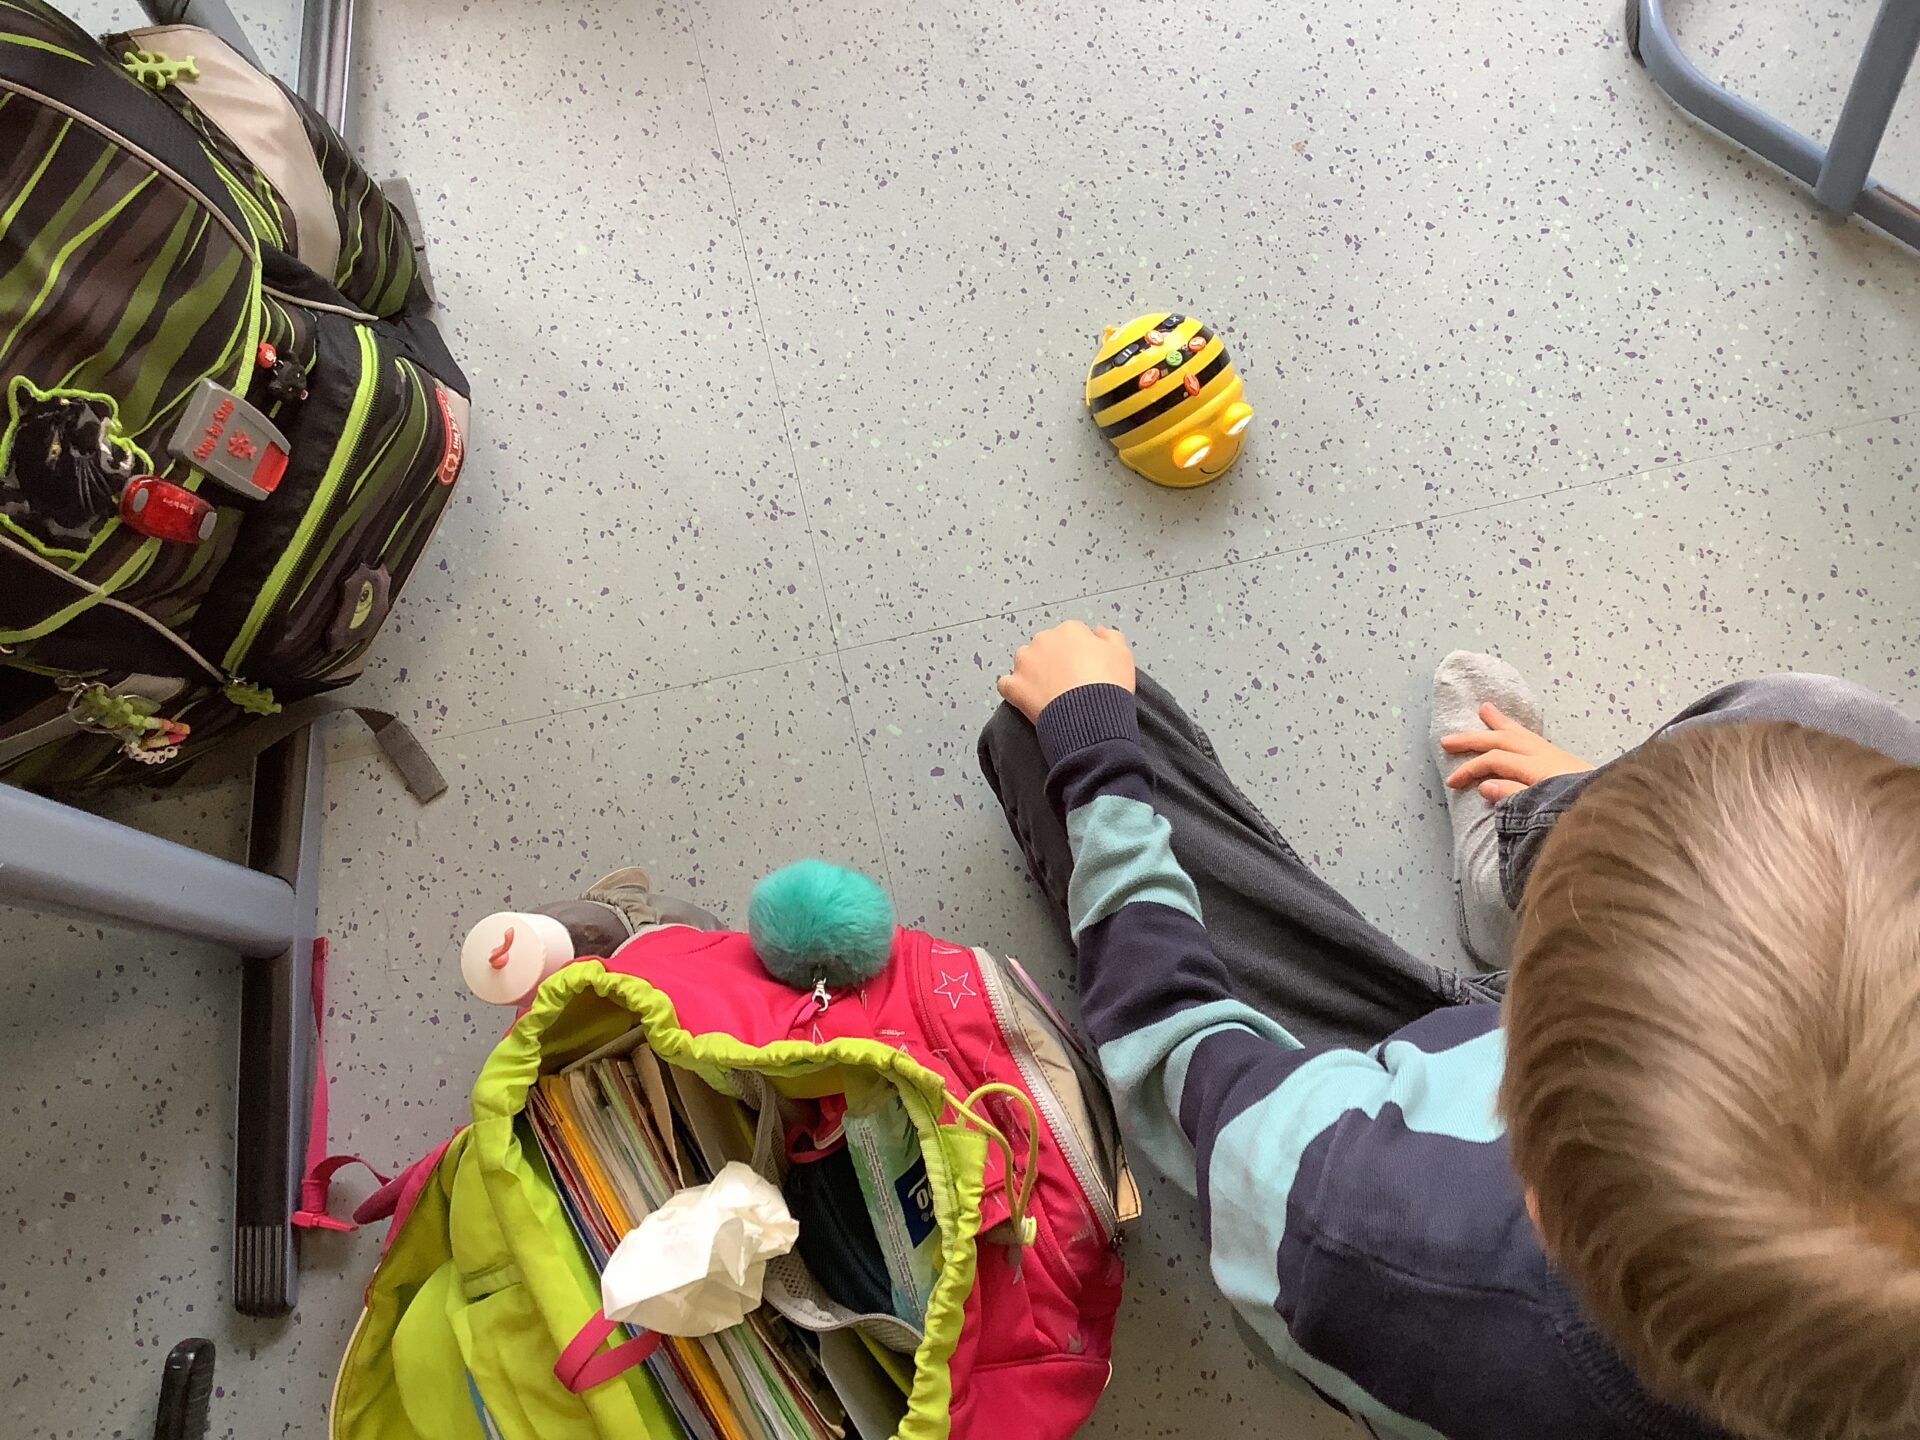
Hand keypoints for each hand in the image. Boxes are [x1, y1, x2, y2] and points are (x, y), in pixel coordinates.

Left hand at [997, 621, 1135, 722]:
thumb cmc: (1108, 686)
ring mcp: (1025, 663)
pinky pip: (1007, 684)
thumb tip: (1098, 631)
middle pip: (1046, 647)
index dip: (1078, 653)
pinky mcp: (1014, 686)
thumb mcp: (1122, 654)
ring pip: (1024, 662)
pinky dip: (1014, 690)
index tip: (1084, 668)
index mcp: (1070, 631)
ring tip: (1048, 692)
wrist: (1091, 716)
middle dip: (1053, 661)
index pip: (1071, 635)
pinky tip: (1027, 699)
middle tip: (1067, 683)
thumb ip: (1110, 637)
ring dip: (1032, 673)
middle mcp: (1044, 640)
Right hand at [1440, 704, 1593, 801]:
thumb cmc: (1579, 812)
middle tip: (1448, 739)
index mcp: (1538, 767)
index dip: (1470, 769)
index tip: (1452, 782)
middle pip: (1503, 740)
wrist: (1617, 811)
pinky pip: (1534, 738)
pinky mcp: (1566, 761)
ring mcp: (1557, 756)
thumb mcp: (1542, 809)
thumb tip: (1485, 785)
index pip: (1495, 760)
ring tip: (1485, 710)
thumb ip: (1513, 796)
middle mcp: (1546, 755)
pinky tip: (1516, 731)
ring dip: (1499, 724)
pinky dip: (1519, 731)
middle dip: (1474, 739)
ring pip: (1521, 733)